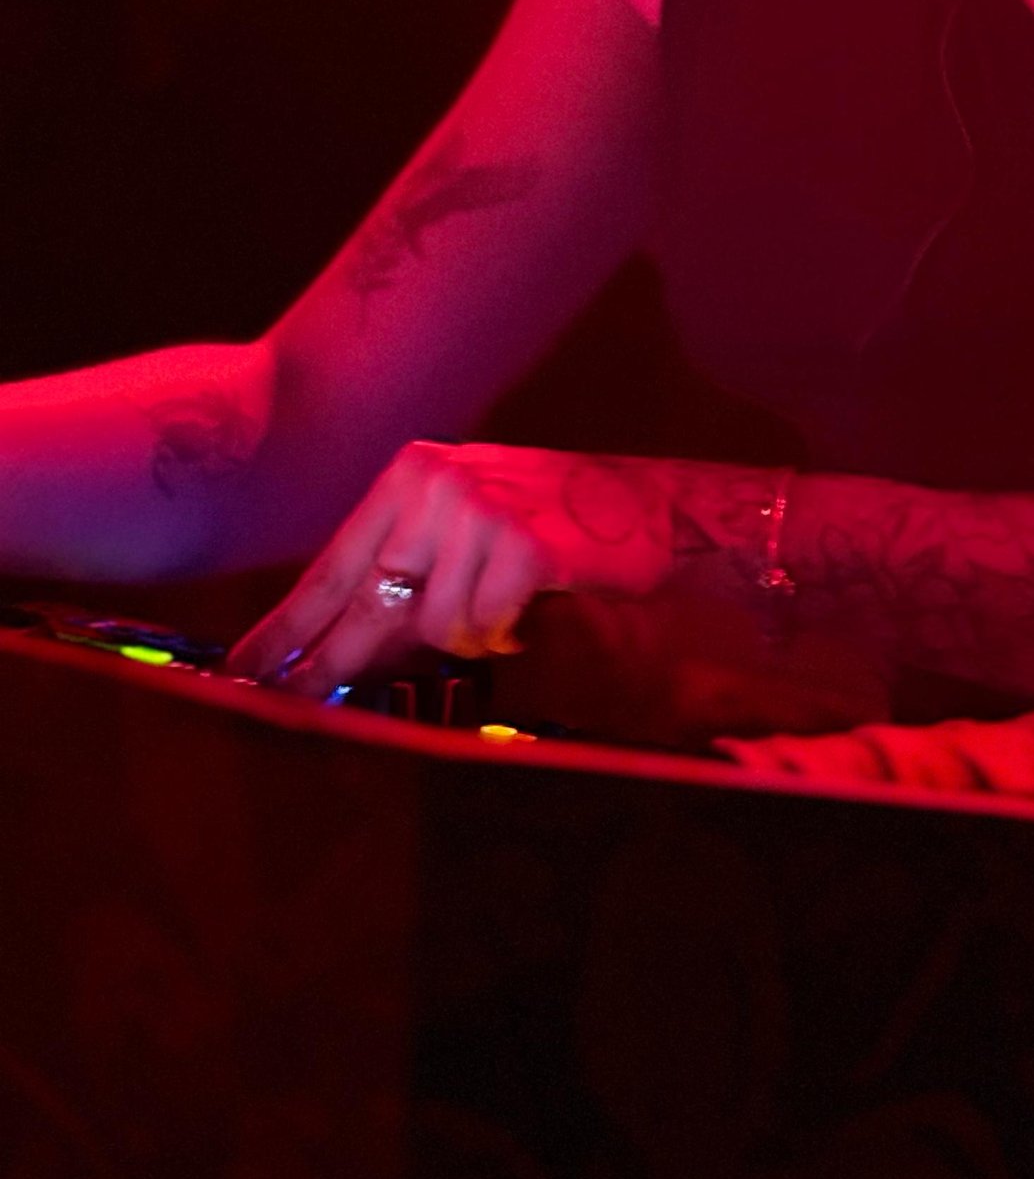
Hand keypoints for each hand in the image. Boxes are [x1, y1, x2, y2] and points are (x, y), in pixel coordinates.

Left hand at [227, 441, 673, 698]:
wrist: (645, 504)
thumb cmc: (546, 518)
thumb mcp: (463, 520)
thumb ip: (406, 565)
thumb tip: (331, 644)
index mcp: (413, 474)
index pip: (335, 564)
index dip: (287, 625)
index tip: (243, 668)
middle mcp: (440, 485)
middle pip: (365, 602)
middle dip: (328, 663)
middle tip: (287, 703)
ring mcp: (484, 512)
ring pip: (436, 628)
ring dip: (466, 636)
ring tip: (503, 609)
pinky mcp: (528, 548)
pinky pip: (489, 629)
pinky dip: (507, 633)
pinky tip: (532, 606)